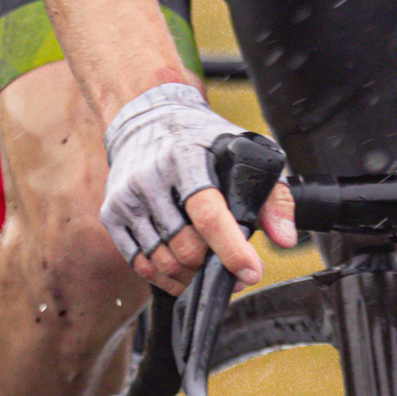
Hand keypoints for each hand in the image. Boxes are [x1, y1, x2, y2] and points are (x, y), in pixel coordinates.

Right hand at [100, 82, 296, 293]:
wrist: (147, 118)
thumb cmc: (201, 137)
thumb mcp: (246, 150)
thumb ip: (272, 195)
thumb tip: (284, 238)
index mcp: (186, 157)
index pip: (208, 214)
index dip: (230, 249)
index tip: (250, 271)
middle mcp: (151, 177)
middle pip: (186, 246)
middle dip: (213, 265)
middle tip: (231, 265)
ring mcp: (127, 198)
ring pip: (162, 261)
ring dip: (190, 275)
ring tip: (207, 266)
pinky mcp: (112, 214)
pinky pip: (139, 263)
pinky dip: (164, 277)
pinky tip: (181, 271)